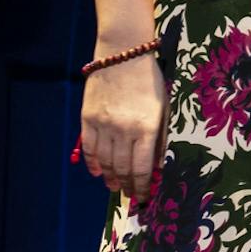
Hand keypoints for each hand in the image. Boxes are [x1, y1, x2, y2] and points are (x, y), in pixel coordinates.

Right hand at [79, 53, 167, 203]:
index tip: (143, 198)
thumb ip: (159, 137)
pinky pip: (88, 148)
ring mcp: (103, 125)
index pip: (143, 168)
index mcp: (146, 128)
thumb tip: (157, 165)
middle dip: (127, 185)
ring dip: (110, 178)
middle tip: (129, 195)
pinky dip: (92, 163)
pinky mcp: (87, 118)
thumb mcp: (163, 108)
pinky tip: (97, 172)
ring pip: (104, 161)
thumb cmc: (149, 80)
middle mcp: (123, 130)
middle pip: (122, 168)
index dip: (142, 187)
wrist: (123, 53)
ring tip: (115, 187)